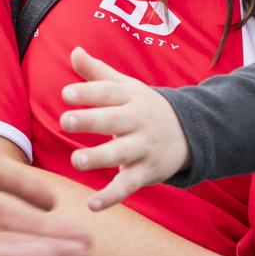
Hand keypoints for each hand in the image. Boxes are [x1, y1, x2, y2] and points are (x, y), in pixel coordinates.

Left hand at [61, 47, 189, 209]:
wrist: (190, 133)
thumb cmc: (144, 107)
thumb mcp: (125, 87)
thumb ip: (97, 72)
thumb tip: (74, 51)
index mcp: (131, 97)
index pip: (108, 92)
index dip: (88, 92)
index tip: (66, 94)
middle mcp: (138, 121)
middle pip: (113, 120)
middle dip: (90, 120)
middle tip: (64, 121)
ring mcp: (144, 147)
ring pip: (121, 153)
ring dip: (100, 157)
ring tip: (77, 161)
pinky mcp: (147, 172)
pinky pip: (128, 185)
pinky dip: (111, 197)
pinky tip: (92, 205)